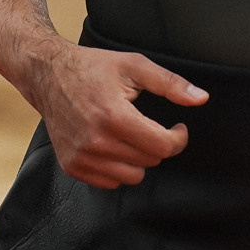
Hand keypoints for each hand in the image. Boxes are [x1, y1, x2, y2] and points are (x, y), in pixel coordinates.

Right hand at [27, 40, 205, 188]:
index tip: (177, 127)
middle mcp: (96, 141)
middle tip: (146, 124)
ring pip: (132, 177)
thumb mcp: (134, 66)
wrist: (48, 75)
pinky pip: (110, 182)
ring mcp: (82, 157)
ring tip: (128, 134)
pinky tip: (112, 144)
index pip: (162, 147)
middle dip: (155, 143)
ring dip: (137, 158)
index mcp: (114, 116)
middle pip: (150, 161)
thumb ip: (170, 84)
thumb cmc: (92, 68)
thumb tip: (201, 98)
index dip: (178, 138)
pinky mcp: (72, 166)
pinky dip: (117, 168)